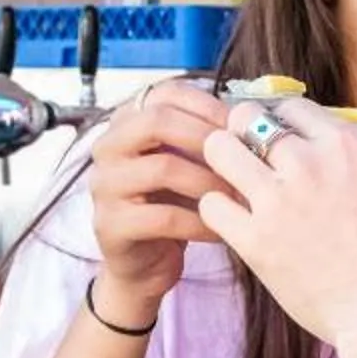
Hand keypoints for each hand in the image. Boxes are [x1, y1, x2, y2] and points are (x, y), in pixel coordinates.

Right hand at [88, 83, 230, 316]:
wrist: (143, 264)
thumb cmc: (172, 206)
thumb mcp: (187, 164)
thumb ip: (206, 139)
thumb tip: (252, 120)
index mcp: (126, 122)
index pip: (164, 93)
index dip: (207, 106)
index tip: (241, 127)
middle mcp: (107, 147)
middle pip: (157, 121)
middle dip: (207, 138)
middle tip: (242, 159)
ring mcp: (104, 186)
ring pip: (163, 168)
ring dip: (209, 182)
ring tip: (239, 196)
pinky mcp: (110, 225)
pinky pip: (163, 217)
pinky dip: (200, 222)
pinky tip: (222, 229)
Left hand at [198, 97, 356, 352]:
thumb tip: (354, 153)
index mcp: (346, 146)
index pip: (291, 106)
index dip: (280, 119)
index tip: (276, 136)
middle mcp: (307, 163)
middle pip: (246, 118)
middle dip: (241, 130)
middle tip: (244, 151)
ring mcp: (277, 201)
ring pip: (219, 150)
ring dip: (222, 161)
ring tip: (230, 179)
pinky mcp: (254, 241)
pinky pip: (211, 205)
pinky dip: (217, 209)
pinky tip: (232, 219)